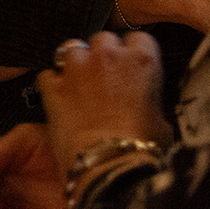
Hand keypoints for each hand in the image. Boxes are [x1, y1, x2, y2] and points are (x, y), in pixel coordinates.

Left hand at [39, 32, 168, 167]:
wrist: (111, 169)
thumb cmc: (142, 152)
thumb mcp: (161, 122)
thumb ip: (149, 99)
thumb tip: (144, 102)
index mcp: (142, 61)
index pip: (139, 39)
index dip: (134, 54)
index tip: (133, 67)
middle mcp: (108, 56)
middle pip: (104, 39)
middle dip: (104, 55)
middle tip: (107, 79)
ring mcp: (77, 69)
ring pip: (72, 49)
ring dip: (77, 64)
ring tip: (81, 86)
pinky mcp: (53, 87)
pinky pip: (48, 74)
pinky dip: (53, 83)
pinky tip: (60, 98)